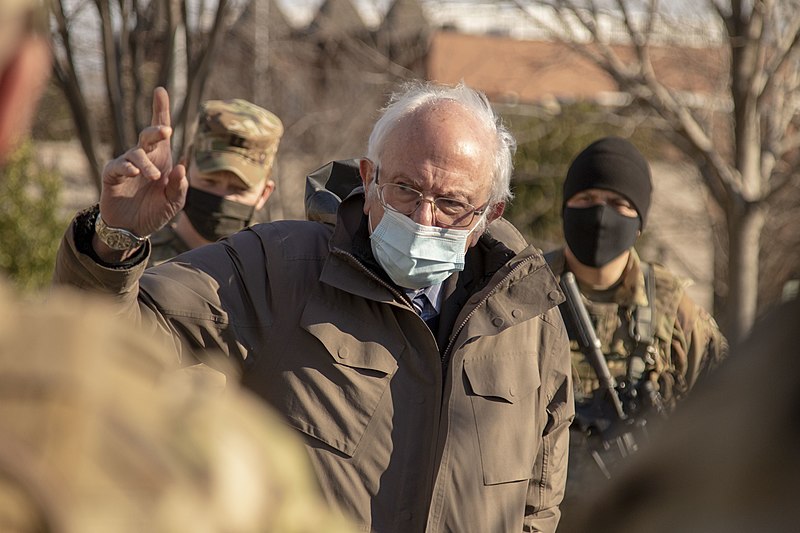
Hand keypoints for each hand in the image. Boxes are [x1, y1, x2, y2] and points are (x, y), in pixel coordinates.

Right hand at [99, 87, 186, 237]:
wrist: (132, 229)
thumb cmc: (155, 212)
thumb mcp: (174, 202)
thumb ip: (180, 186)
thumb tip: (181, 167)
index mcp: (161, 160)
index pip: (162, 133)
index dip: (160, 111)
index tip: (160, 90)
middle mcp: (144, 158)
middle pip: (149, 136)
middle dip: (156, 130)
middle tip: (166, 131)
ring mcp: (127, 165)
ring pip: (136, 154)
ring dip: (146, 164)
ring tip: (155, 177)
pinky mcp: (112, 175)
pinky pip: (118, 166)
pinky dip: (127, 167)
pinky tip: (135, 173)